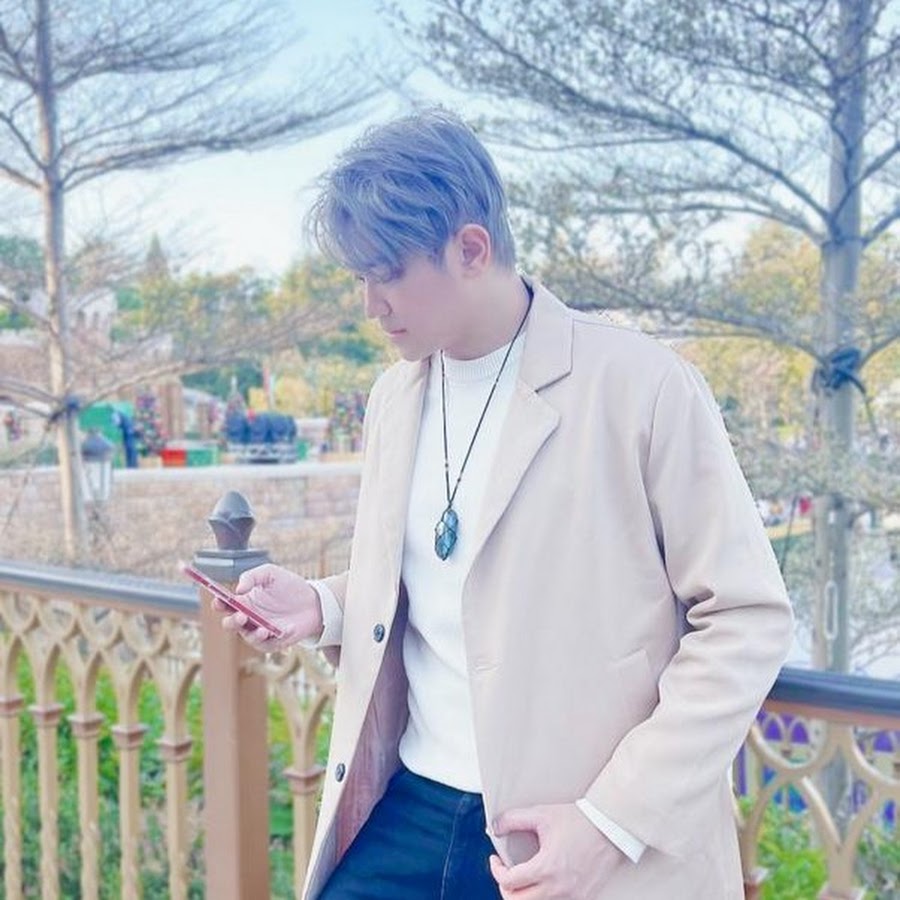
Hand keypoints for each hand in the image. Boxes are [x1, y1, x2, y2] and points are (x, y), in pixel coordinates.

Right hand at [214, 563, 323, 650]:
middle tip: (242, 616)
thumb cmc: (289, 586)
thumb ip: (252, 576)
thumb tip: (238, 590)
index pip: (224, 605)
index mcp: (243, 601)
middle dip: (232, 622)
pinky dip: (275, 638)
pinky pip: (268, 644)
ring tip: (263, 629)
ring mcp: (259, 631)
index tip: (219, 600)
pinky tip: (286, 630)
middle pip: (230, 624)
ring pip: (248, 637)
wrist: (314, 601)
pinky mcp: (273, 642)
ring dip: (253, 634)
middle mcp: (248, 618)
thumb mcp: (270, 573)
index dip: (218, 603)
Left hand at [489, 803, 624, 898]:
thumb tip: (495, 827)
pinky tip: (543, 883)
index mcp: (546, 868)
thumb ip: (513, 819)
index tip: (496, 861)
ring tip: (523, 879)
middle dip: (506, 889)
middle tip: (506, 874)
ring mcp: (572, 897)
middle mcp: (558, 888)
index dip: (496, 871)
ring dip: (524, 896)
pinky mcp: (583, 899)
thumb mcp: (541, 814)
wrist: (610, 828)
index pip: (509, 882)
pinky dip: (544, 897)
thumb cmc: (578, 821)